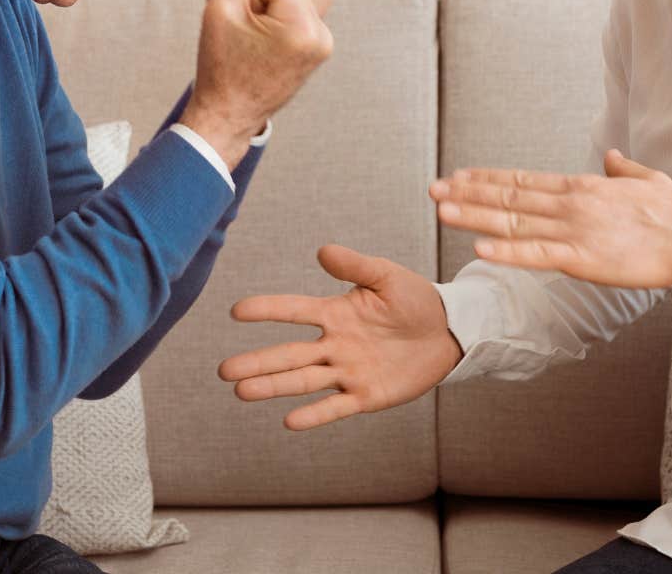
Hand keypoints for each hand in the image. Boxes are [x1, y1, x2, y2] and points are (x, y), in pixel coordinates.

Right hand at [181, 0, 331, 166]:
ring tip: (256, 26)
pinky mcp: (321, 45)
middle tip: (248, 23)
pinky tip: (265, 28)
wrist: (229, 112)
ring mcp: (325, 41)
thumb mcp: (219, 7)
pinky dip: (283, 7)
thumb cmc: (220, 63)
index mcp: (300, 27)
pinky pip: (303, 6)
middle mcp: (321, 34)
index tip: (243, 18)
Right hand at [218, 245, 461, 430]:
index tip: (236, 311)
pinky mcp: (366, 395)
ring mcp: (348, 371)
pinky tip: (289, 421)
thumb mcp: (386, 276)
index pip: (295, 311)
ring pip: (303, 380)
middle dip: (257, 361)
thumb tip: (322, 250)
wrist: (448, 332)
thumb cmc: (415, 300)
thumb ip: (355, 266)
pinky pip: (335, 406)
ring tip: (241, 391)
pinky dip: (314, 415)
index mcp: (337, 313)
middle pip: (289, 354)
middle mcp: (335, 344)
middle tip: (223, 371)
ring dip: (273, 386)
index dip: (267, 310)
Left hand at [430, 149, 671, 289]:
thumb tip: (610, 155)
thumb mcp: (646, 180)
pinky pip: (536, 255)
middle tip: (433, 189)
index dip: (487, 179)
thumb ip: (623, 168)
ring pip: (514, 222)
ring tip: (442, 211)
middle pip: (509, 197)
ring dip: (474, 216)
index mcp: (581, 187)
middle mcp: (570, 204)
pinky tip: (480, 248)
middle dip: (468, 193)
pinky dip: (506, 251)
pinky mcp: (583, 258)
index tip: (459, 175)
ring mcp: (574, 230)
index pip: (523, 180)